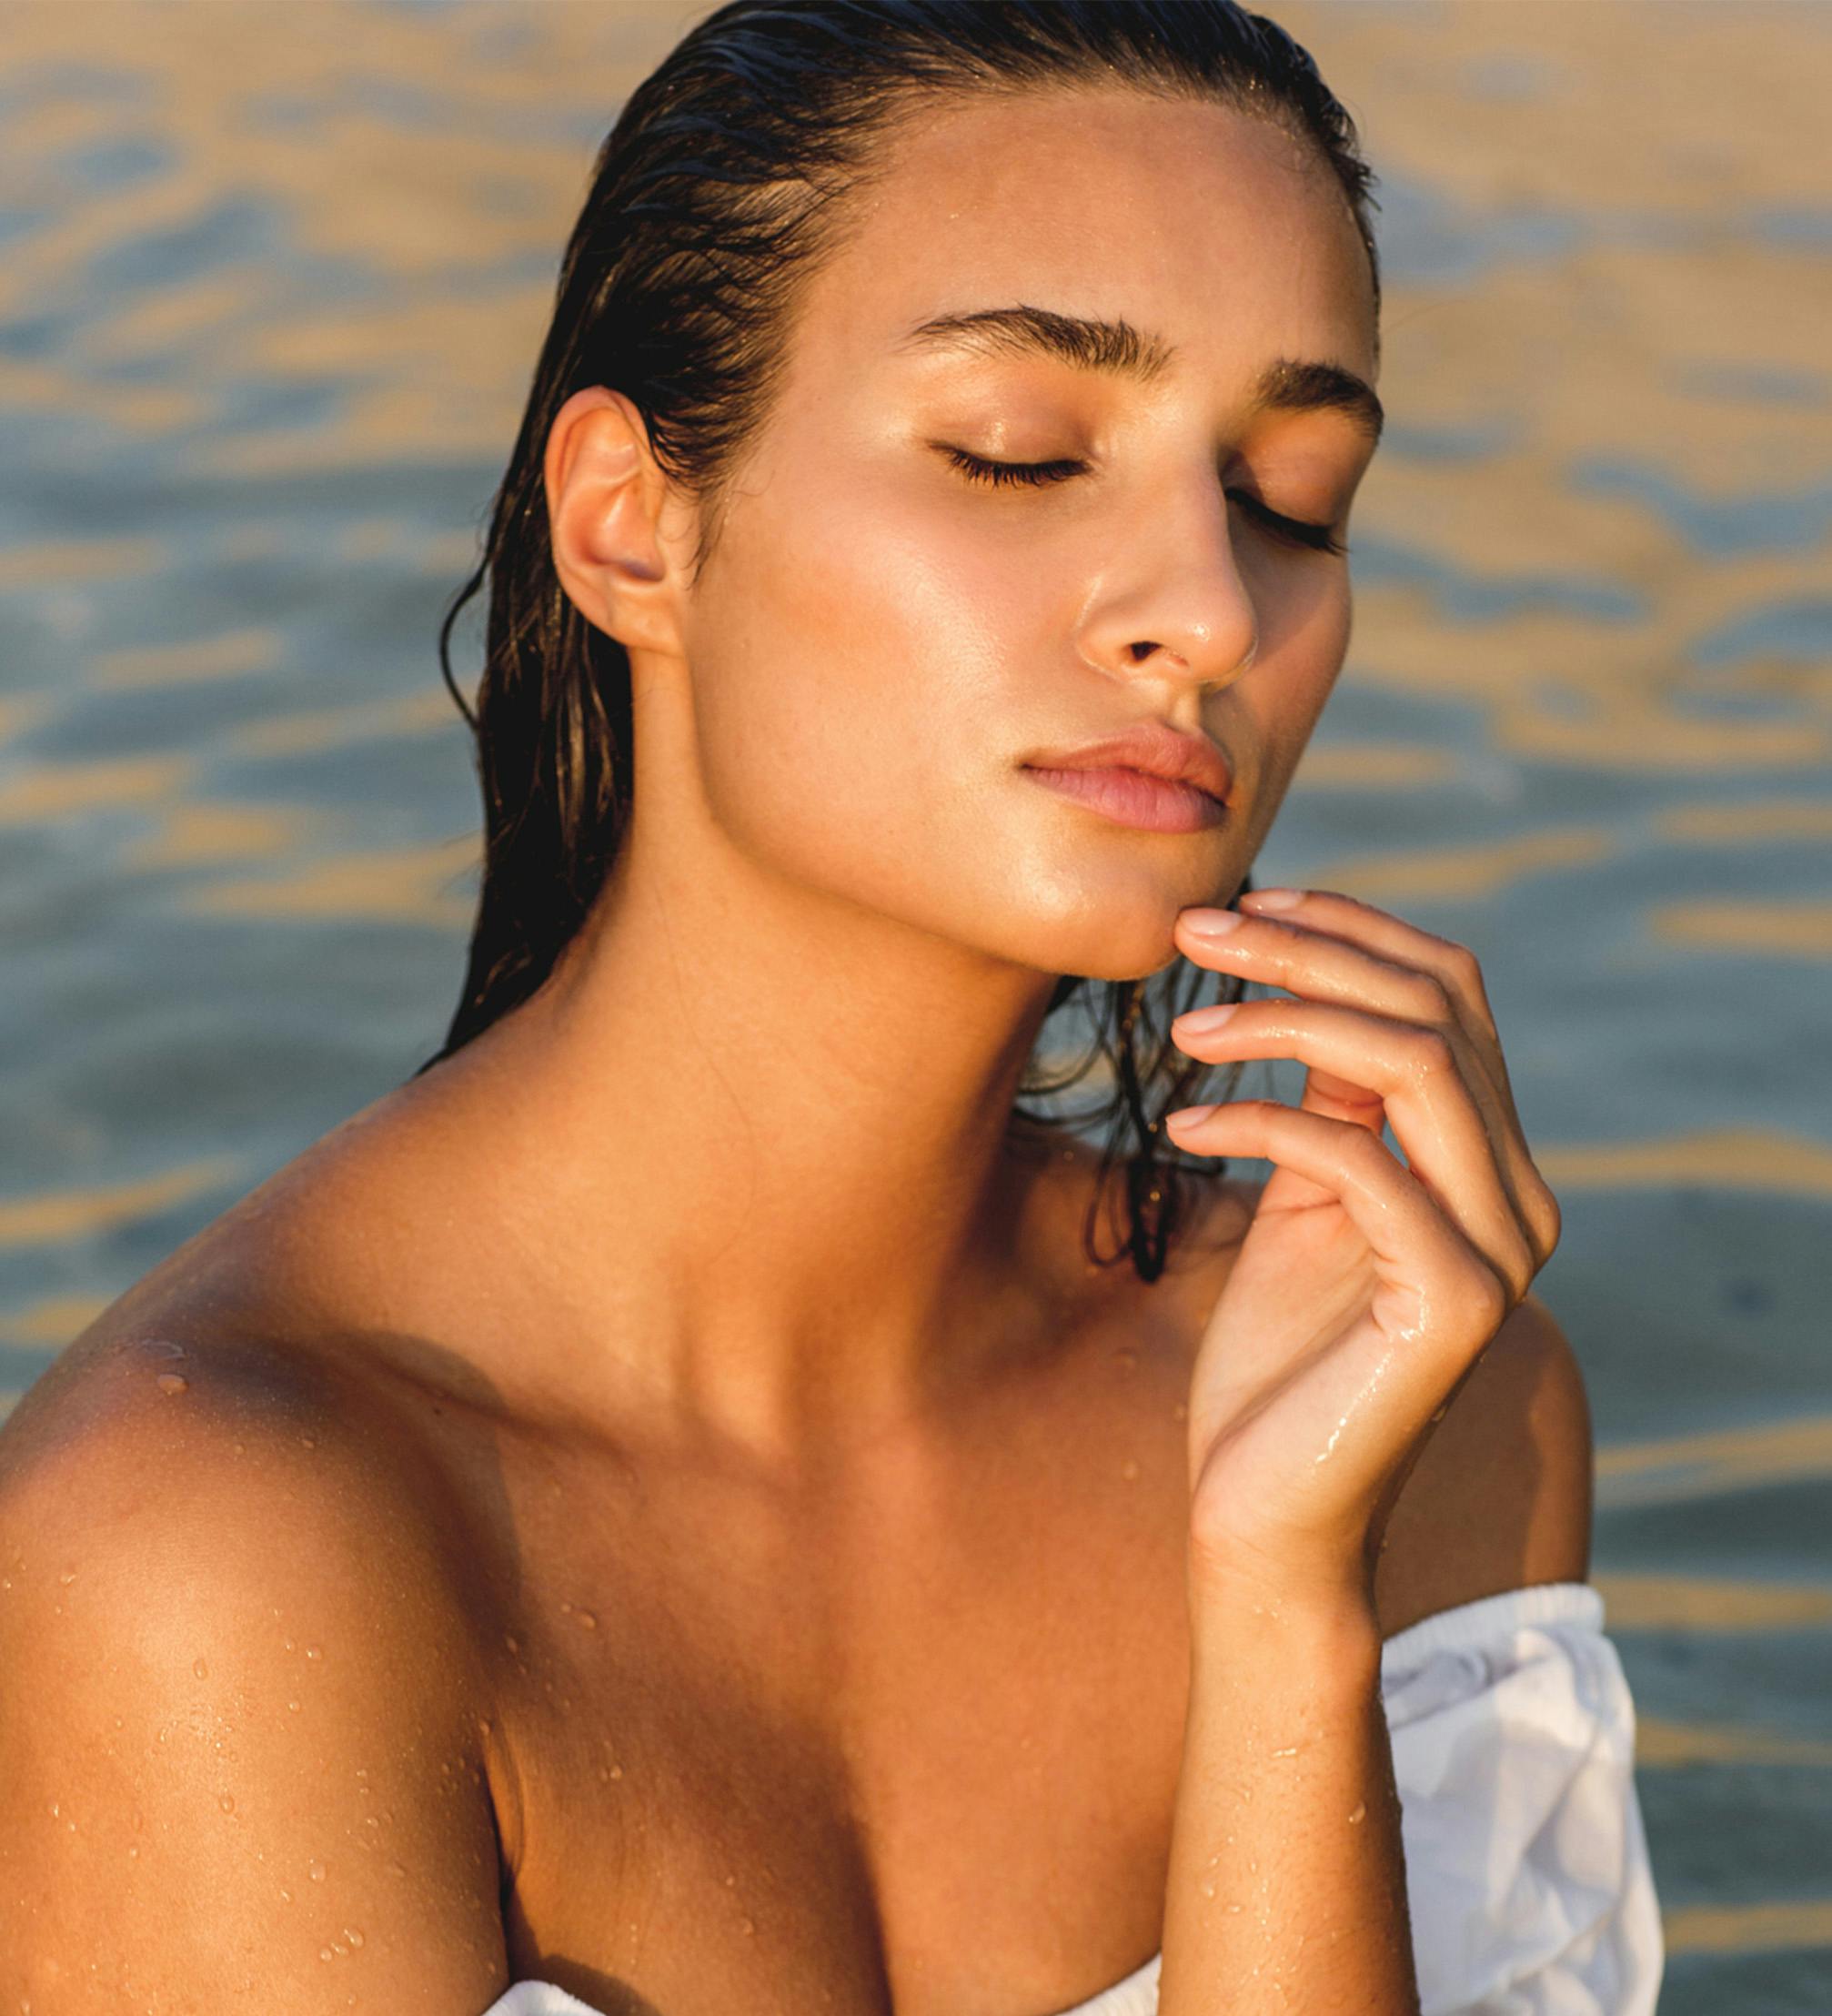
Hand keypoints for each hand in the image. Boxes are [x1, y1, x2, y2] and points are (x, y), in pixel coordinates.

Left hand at [1162, 886, 1561, 1604]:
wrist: (1265, 1513)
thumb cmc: (1273, 1359)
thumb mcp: (1302, 1197)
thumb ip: (1330, 1099)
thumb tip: (1310, 976)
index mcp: (1490, 1163)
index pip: (1451, 994)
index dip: (1352, 928)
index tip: (1245, 905)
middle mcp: (1521, 1199)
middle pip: (1435, 1009)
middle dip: (1308, 949)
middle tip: (1195, 932)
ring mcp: (1502, 1253)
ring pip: (1413, 1063)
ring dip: (1285, 1016)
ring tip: (1181, 1027)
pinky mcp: (1457, 1304)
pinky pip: (1358, 1161)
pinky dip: (1260, 1119)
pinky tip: (1184, 1126)